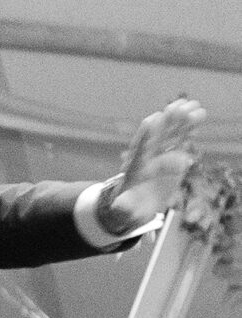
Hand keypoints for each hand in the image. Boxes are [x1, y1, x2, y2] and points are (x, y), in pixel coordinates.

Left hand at [100, 97, 204, 234]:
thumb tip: (120, 206)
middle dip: (168, 121)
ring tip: (197, 108)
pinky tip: (198, 116)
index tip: (155, 119)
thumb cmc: (128, 207)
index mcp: (135, 165)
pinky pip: (181, 139)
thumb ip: (124, 207)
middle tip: (181, 107)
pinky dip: (189, 129)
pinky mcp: (172, 156)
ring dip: (183, 121)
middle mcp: (148, 155)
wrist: (136, 204)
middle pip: (158, 135)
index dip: (147, 134)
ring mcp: (160, 153)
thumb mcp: (124, 209)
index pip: (140, 147)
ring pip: (172, 133)